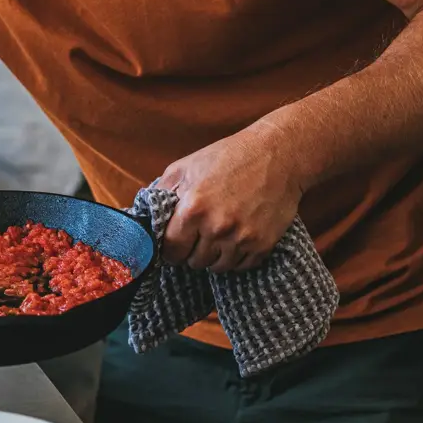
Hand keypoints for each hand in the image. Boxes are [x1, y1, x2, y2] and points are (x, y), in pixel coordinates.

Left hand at [156, 127, 303, 273]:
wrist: (278, 154)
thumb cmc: (228, 157)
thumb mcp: (185, 167)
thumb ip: (161, 194)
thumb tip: (144, 218)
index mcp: (193, 208)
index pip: (171, 250)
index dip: (169, 250)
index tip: (173, 245)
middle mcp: (217, 227)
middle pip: (193, 261)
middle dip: (191, 251)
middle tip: (197, 236)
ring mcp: (242, 239)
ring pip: (217, 267)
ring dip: (213, 256)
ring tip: (216, 235)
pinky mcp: (263, 245)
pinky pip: (241, 266)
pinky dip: (236, 257)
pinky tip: (235, 237)